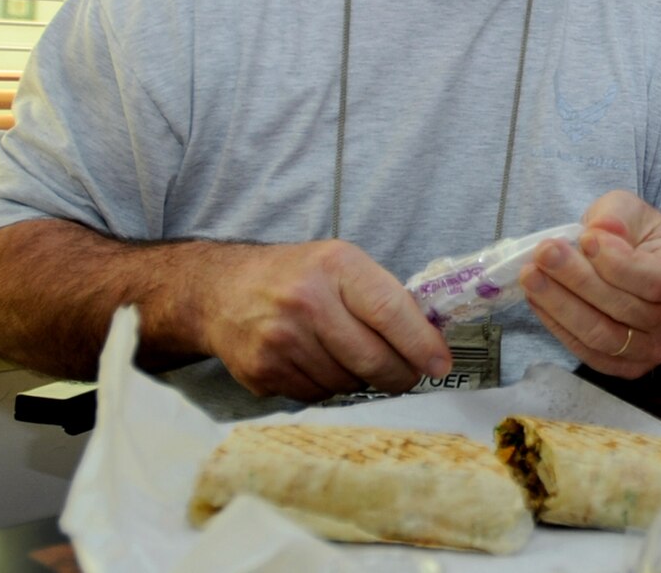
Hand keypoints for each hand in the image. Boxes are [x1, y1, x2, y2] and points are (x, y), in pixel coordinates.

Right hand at [199, 240, 449, 400]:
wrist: (221, 290)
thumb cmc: (298, 277)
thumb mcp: (343, 264)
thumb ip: (385, 297)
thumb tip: (431, 343)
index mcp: (336, 267)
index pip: (391, 312)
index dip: (421, 345)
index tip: (440, 364)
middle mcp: (306, 302)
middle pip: (373, 359)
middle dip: (401, 375)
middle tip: (408, 376)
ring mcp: (280, 340)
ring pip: (347, 383)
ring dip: (361, 379)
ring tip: (348, 356)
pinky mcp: (261, 371)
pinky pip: (317, 395)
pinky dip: (329, 387)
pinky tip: (317, 363)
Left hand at [522, 189, 660, 377]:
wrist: (650, 270)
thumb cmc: (642, 238)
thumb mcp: (632, 212)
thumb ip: (616, 215)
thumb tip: (600, 228)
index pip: (658, 280)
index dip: (618, 263)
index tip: (585, 238)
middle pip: (626, 309)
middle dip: (578, 280)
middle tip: (543, 253)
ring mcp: (657, 348)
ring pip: (604, 336)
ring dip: (561, 306)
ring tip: (531, 276)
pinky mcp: (628, 367)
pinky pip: (590, 353)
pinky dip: (560, 327)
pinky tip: (538, 300)